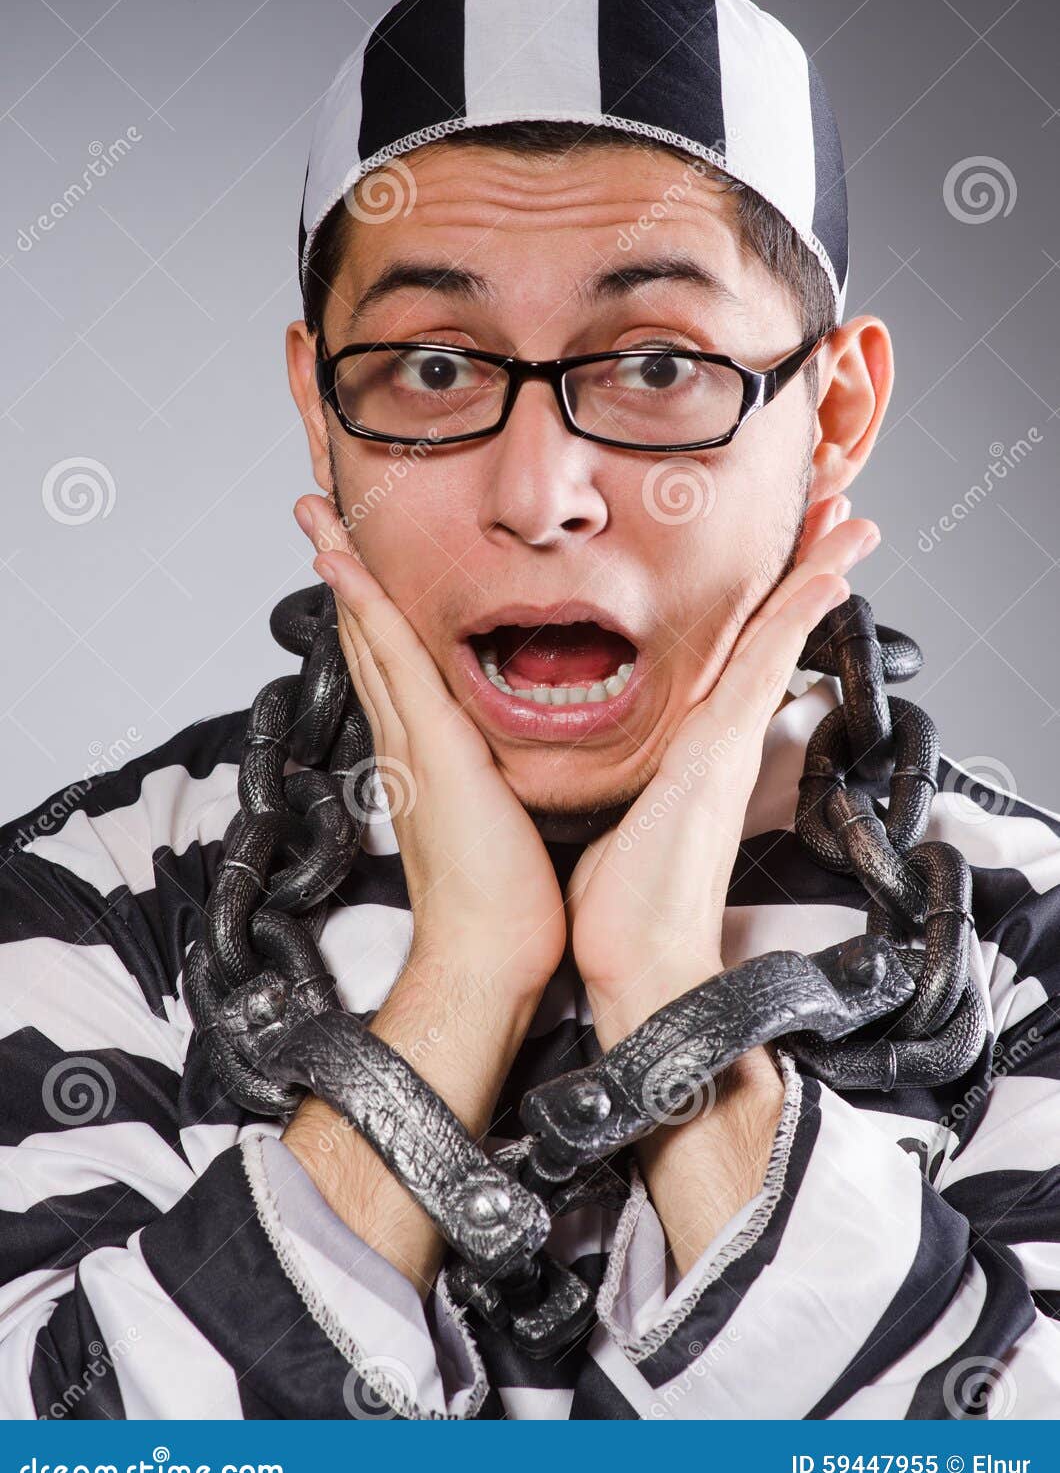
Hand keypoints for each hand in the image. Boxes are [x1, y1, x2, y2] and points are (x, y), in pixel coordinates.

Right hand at [293, 493, 567, 1003]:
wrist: (489, 960)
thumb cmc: (507, 907)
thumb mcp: (506, 819)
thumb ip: (499, 779)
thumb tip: (515, 760)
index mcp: (426, 754)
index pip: (394, 663)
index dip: (374, 606)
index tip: (358, 555)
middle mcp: (406, 742)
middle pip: (368, 638)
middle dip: (343, 571)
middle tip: (317, 512)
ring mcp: (410, 743)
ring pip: (372, 637)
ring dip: (343, 571)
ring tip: (317, 516)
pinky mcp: (429, 748)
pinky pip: (393, 660)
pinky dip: (366, 608)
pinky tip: (346, 565)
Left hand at [566, 506, 880, 1048]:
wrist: (638, 962)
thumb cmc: (621, 904)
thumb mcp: (613, 818)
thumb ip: (621, 781)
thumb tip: (598, 763)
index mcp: (692, 748)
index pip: (733, 657)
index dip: (762, 604)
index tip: (786, 557)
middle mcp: (719, 740)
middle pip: (768, 638)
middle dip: (806, 576)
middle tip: (841, 519)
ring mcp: (726, 746)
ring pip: (774, 642)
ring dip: (814, 579)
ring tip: (848, 526)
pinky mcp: (721, 757)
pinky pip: (762, 670)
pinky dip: (794, 620)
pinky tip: (821, 579)